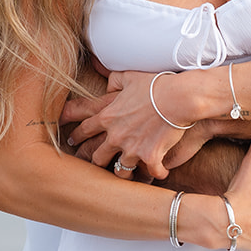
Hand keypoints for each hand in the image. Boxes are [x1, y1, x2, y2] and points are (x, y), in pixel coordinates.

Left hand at [67, 71, 186, 180]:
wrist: (178, 97)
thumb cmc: (155, 84)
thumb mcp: (130, 76)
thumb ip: (114, 80)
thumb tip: (107, 83)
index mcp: (108, 116)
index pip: (84, 129)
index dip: (76, 136)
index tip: (71, 141)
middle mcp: (115, 136)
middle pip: (96, 156)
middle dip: (94, 161)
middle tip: (93, 165)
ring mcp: (132, 149)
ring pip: (120, 171)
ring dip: (124, 172)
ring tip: (127, 174)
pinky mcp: (149, 157)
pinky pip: (151, 173)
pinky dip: (156, 173)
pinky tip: (160, 173)